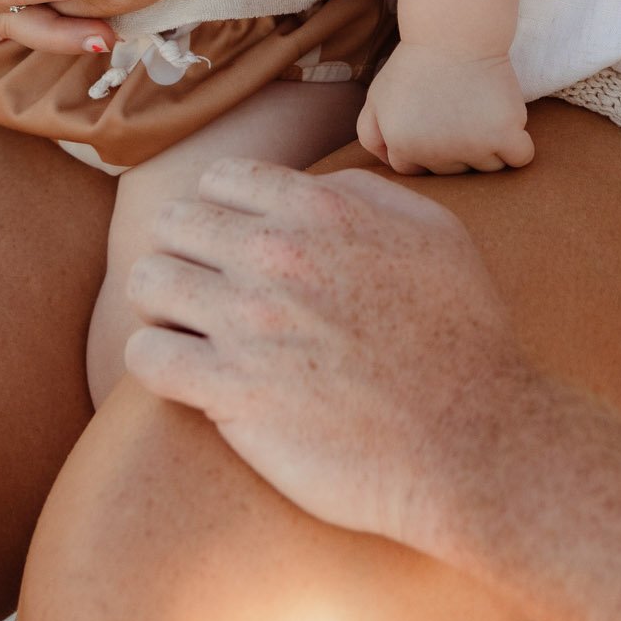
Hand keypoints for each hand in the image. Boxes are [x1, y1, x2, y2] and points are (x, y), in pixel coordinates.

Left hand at [125, 160, 543, 554]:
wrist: (474, 441)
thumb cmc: (464, 338)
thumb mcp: (435, 234)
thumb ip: (366, 193)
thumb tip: (313, 186)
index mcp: (319, 210)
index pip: (218, 179)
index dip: (221, 213)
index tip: (234, 248)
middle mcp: (275, 256)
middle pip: (172, 223)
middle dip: (185, 253)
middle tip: (209, 292)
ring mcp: (249, 323)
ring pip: (147, 281)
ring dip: (164, 305)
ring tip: (193, 332)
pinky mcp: (232, 393)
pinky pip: (146, 356)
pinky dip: (156, 362)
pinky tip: (189, 377)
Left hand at [357, 44, 533, 175]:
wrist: (452, 33)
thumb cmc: (415, 64)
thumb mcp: (377, 97)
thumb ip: (370, 135)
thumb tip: (390, 165)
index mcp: (403, 147)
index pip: (415, 170)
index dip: (423, 145)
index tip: (430, 119)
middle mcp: (436, 154)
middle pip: (453, 171)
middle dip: (454, 147)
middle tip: (454, 108)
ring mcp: (473, 147)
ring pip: (488, 167)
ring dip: (488, 146)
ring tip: (478, 108)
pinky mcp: (505, 135)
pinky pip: (521, 158)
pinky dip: (518, 146)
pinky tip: (506, 122)